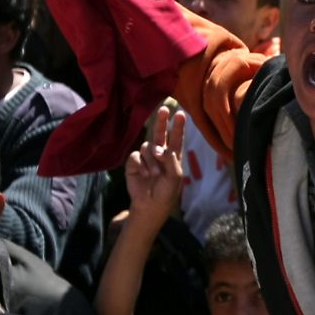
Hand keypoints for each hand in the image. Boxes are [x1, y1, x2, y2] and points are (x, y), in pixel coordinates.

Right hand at [124, 106, 185, 230]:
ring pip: (147, 147)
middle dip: (161, 121)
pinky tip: (144, 174)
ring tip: (154, 174)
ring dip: (151, 160)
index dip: (178, 126)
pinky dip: (141, 165)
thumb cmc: (166, 191)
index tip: (180, 114)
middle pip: (160, 133)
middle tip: (163, 110)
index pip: (176, 138)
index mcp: (172, 155)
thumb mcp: (175, 177)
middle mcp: (159, 153)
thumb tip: (161, 149)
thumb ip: (171, 161)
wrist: (150, 204)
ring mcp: (146, 157)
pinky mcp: (134, 162)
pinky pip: (136, 156)